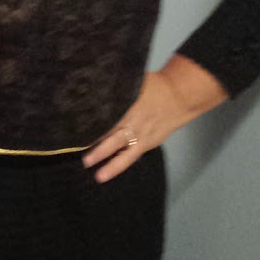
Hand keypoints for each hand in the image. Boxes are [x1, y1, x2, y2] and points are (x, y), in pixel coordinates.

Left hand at [81, 58, 227, 182]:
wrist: (179, 98)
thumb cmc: (154, 87)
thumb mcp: (136, 83)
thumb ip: (118, 90)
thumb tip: (95, 90)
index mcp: (131, 107)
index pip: (110, 120)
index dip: (96, 128)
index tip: (80, 136)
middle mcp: (136, 125)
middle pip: (116, 140)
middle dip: (101, 151)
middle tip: (85, 161)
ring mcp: (143, 137)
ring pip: (127, 154)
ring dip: (112, 165)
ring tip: (99, 176)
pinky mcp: (148, 144)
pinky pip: (133, 155)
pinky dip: (121, 163)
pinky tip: (108, 171)